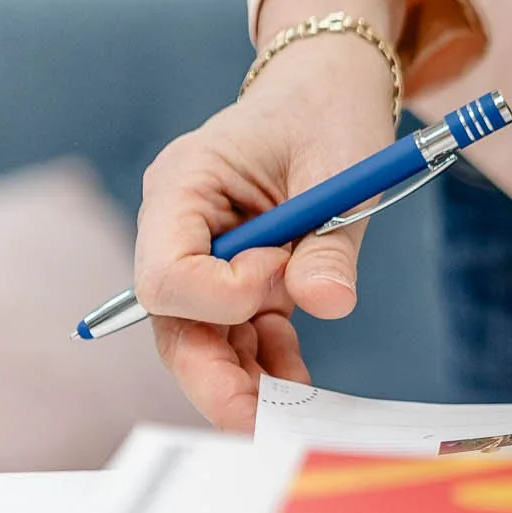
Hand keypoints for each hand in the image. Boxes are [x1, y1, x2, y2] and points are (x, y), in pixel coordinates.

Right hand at [135, 0, 406, 431]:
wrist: (331, 87)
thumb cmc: (331, 108)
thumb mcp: (344, 166)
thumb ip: (330, 239)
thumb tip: (327, 305)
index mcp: (184, 184)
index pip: (168, 273)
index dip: (222, 295)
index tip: (281, 270)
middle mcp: (179, 225)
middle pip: (173, 322)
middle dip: (214, 377)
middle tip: (264, 426)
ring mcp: (203, 255)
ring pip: (200, 339)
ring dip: (243, 379)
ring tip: (294, 408)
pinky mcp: (233, 277)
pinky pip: (234, 334)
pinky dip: (264, 363)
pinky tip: (298, 378)